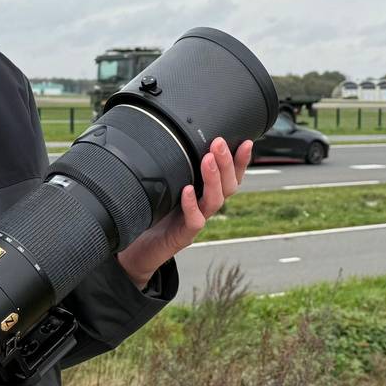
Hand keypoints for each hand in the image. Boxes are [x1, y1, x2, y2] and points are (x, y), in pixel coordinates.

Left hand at [115, 137, 252, 288]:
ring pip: (215, 201)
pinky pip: (194, 221)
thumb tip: (175, 135)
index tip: (246, 142)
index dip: (240, 161)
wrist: (139, 250)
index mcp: (205, 194)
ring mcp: (196, 221)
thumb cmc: (154, 215)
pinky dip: (191, 205)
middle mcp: (205, 207)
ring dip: (213, 179)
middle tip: (219, 143)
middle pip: (228, 186)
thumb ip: (176, 167)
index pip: (230, 176)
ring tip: (208, 159)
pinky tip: (187, 190)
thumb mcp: (166, 186)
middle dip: (226, 163)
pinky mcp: (183, 235)